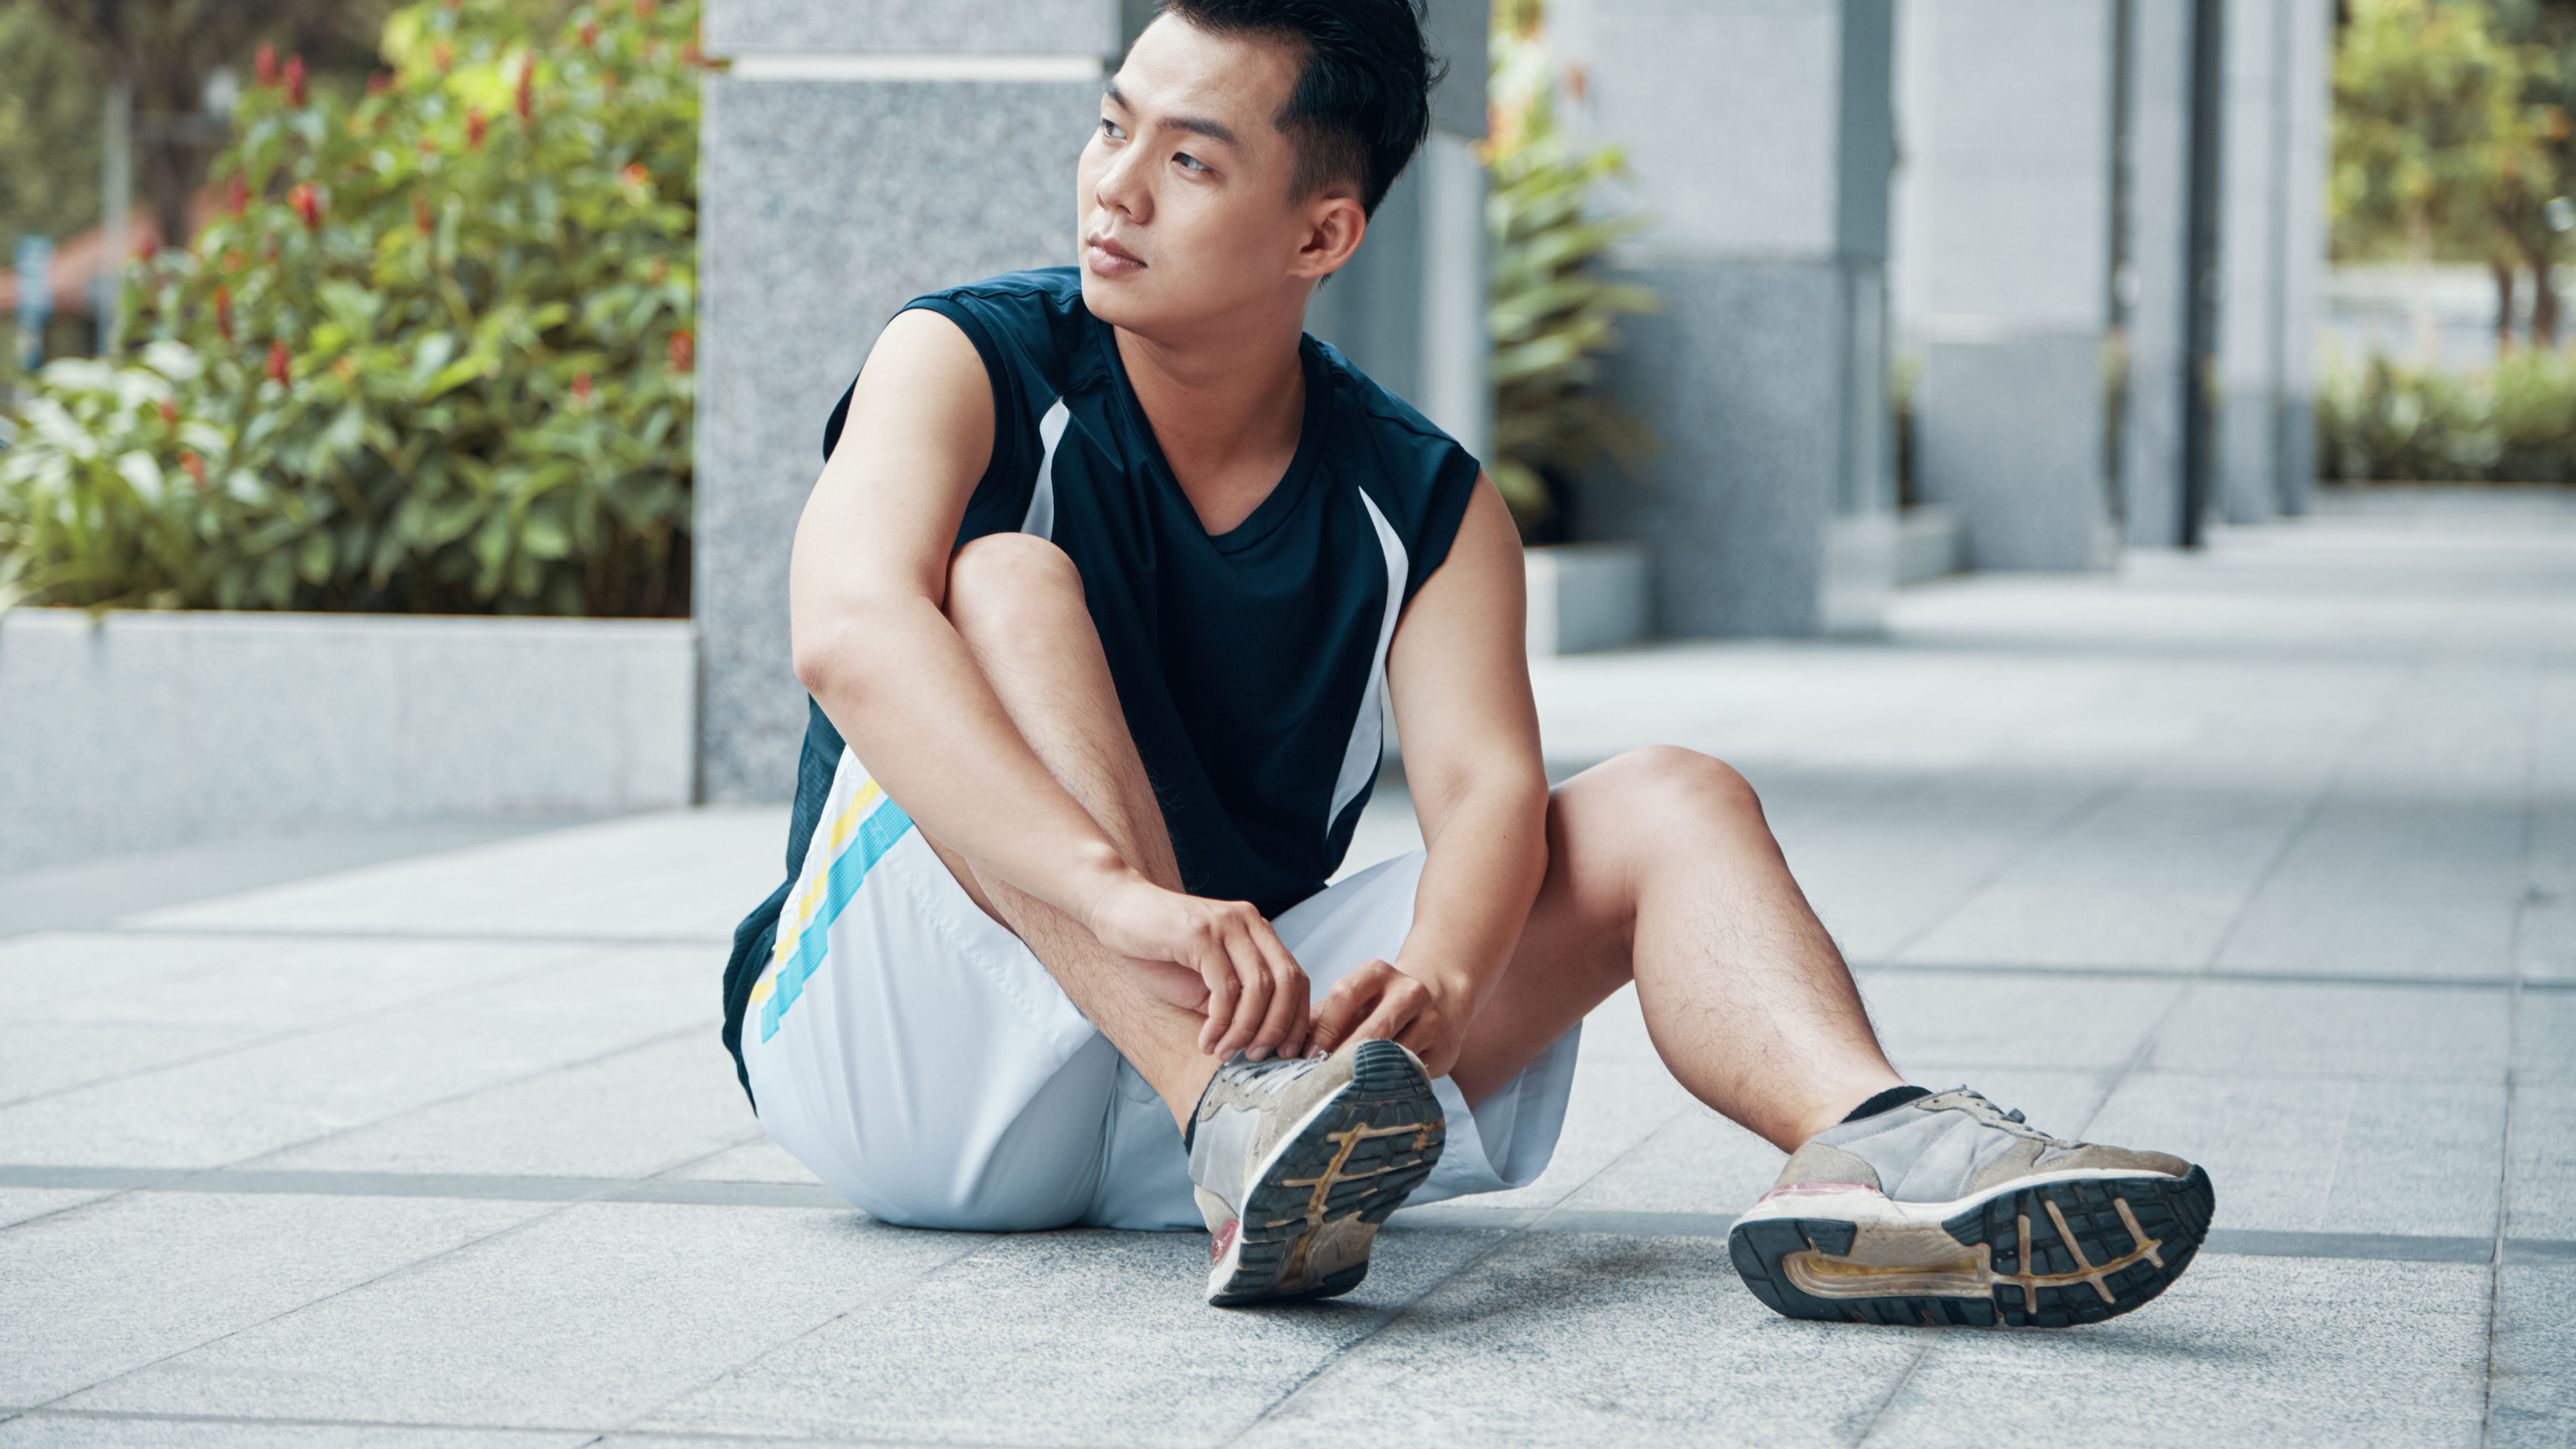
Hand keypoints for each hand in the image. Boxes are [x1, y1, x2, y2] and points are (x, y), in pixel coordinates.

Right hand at [1084, 875, 1309, 1060]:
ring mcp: (1226, 925)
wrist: (1118, 911)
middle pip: (1287, 982)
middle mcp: (1249, 923)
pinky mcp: (1201, 934)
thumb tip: (1263, 1042)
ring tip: (1227, 1054)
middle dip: (1278, 1028)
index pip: (1297, 978)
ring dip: (1245, 1031)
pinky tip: (1206, 1042)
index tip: (1287, 1053)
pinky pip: (1224, 989)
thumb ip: (1235, 1000)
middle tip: (1257, 1057)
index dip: (1298, 1019)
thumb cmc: (1159, 950)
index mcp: (1257, 931)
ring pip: (1259, 988)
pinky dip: (1220, 1024)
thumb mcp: (1205, 979)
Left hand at [1308, 960, 1464, 1079]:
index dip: (1323, 1029)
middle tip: (1323, 1080)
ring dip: (1367, 1073)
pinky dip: (1389, 1083)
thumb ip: (1322, 1016)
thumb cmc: (1380, 1007)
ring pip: (1394, 1053)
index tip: (1307, 1057)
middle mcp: (1408, 990)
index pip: (1344, 995)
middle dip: (1344, 1057)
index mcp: (1377, 973)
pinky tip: (1373, 1091)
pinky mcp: (1444, 1046)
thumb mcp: (1353, 1001)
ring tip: (1344, 1089)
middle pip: (1372, 1029)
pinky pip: (1411, 1070)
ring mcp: (1430, 1018)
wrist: (1438, 1004)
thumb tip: (1286, 1042)